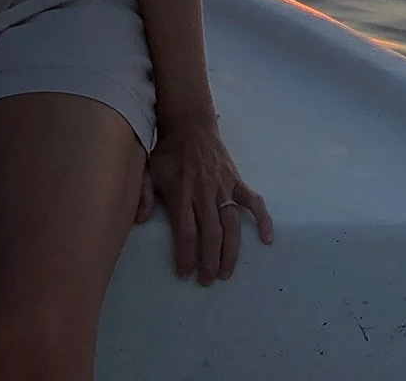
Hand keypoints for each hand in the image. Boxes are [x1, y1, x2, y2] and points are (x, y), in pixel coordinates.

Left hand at [143, 114, 272, 284]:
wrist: (190, 124)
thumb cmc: (167, 152)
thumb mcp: (148, 170)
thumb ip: (142, 194)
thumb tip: (138, 220)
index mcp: (181, 192)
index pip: (185, 231)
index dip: (186, 255)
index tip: (185, 273)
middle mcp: (204, 192)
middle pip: (210, 234)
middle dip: (209, 262)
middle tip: (206, 281)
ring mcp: (223, 187)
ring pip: (231, 225)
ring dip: (230, 252)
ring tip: (226, 273)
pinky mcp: (237, 181)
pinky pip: (253, 202)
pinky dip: (262, 220)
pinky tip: (266, 239)